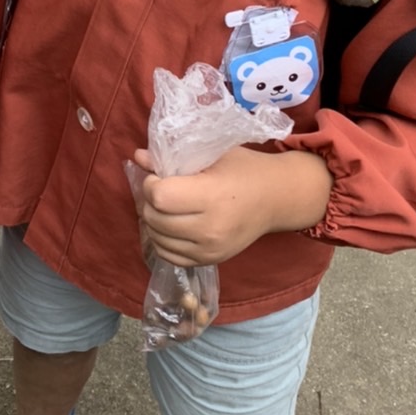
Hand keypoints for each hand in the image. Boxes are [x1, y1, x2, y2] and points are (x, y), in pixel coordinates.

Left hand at [132, 145, 331, 267]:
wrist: (277, 200)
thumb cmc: (246, 170)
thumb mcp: (213, 153)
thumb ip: (173, 157)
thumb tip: (138, 157)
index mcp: (212, 197)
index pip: (160, 196)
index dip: (151, 183)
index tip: (158, 175)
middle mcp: (210, 229)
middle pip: (155, 218)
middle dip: (148, 201)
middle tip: (158, 189)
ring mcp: (210, 250)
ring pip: (157, 239)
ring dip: (152, 221)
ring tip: (163, 206)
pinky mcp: (210, 261)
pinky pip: (169, 256)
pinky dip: (162, 240)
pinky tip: (170, 225)